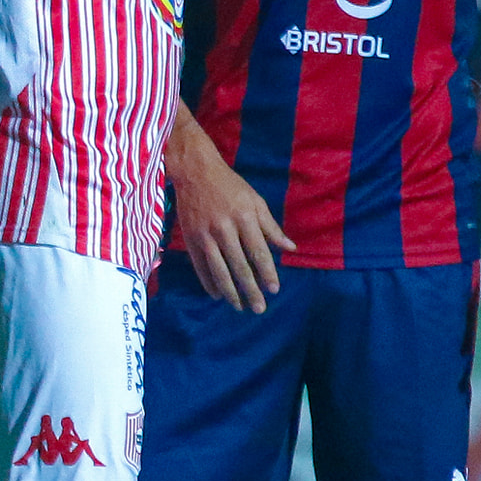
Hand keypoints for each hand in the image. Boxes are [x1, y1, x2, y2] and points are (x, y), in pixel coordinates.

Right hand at [170, 126, 294, 311]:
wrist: (195, 172)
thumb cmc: (230, 186)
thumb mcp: (255, 201)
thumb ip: (271, 227)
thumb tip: (290, 248)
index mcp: (244, 218)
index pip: (258, 252)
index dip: (267, 273)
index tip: (274, 290)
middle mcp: (224, 228)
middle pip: (239, 266)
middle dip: (250, 290)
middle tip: (259, 308)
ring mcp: (205, 235)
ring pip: (218, 270)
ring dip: (230, 291)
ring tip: (239, 307)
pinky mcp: (190, 238)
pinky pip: (200, 266)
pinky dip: (208, 282)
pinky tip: (217, 294)